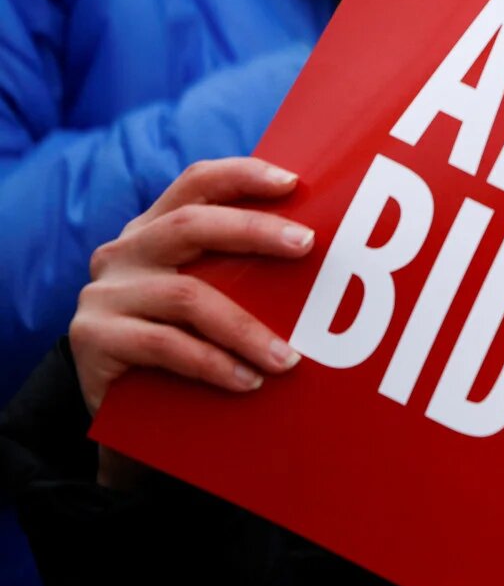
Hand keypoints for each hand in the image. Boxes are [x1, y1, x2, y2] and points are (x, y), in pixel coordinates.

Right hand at [73, 158, 312, 423]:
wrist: (126, 411)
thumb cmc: (187, 342)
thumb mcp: (211, 296)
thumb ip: (243, 270)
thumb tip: (328, 257)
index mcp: (156, 228)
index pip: (197, 182)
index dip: (243, 175)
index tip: (293, 182)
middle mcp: (125, 251)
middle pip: (191, 226)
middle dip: (255, 231)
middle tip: (308, 245)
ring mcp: (104, 294)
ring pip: (187, 296)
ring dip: (247, 328)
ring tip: (289, 359)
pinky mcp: (92, 338)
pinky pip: (164, 345)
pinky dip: (214, 363)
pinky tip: (248, 381)